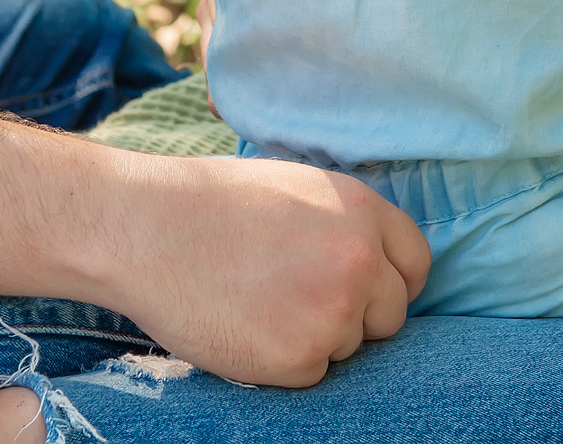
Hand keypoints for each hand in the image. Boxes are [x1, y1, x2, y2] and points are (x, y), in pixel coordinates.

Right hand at [93, 152, 430, 386]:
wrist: (146, 229)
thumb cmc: (212, 204)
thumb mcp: (299, 188)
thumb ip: (347, 223)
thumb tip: (379, 263)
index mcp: (363, 209)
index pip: (416, 263)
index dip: (390, 280)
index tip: (366, 289)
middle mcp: (361, 259)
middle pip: (391, 313)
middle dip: (356, 315)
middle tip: (297, 299)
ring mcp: (334, 312)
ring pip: (349, 346)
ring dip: (314, 337)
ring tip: (257, 302)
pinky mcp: (300, 358)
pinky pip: (312, 374)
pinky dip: (283, 362)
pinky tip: (246, 326)